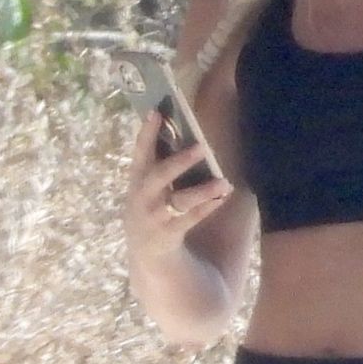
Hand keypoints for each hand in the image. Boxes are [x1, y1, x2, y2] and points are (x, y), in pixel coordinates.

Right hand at [123, 111, 229, 257]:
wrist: (146, 252)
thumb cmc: (153, 207)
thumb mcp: (149, 185)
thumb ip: (161, 162)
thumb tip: (183, 132)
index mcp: (138, 179)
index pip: (140, 152)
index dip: (147, 132)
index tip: (156, 112)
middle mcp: (142, 196)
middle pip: (160, 175)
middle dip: (180, 161)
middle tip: (202, 146)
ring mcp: (154, 216)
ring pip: (179, 200)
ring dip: (202, 190)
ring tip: (224, 181)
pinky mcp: (167, 233)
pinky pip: (190, 218)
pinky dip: (207, 207)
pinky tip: (222, 197)